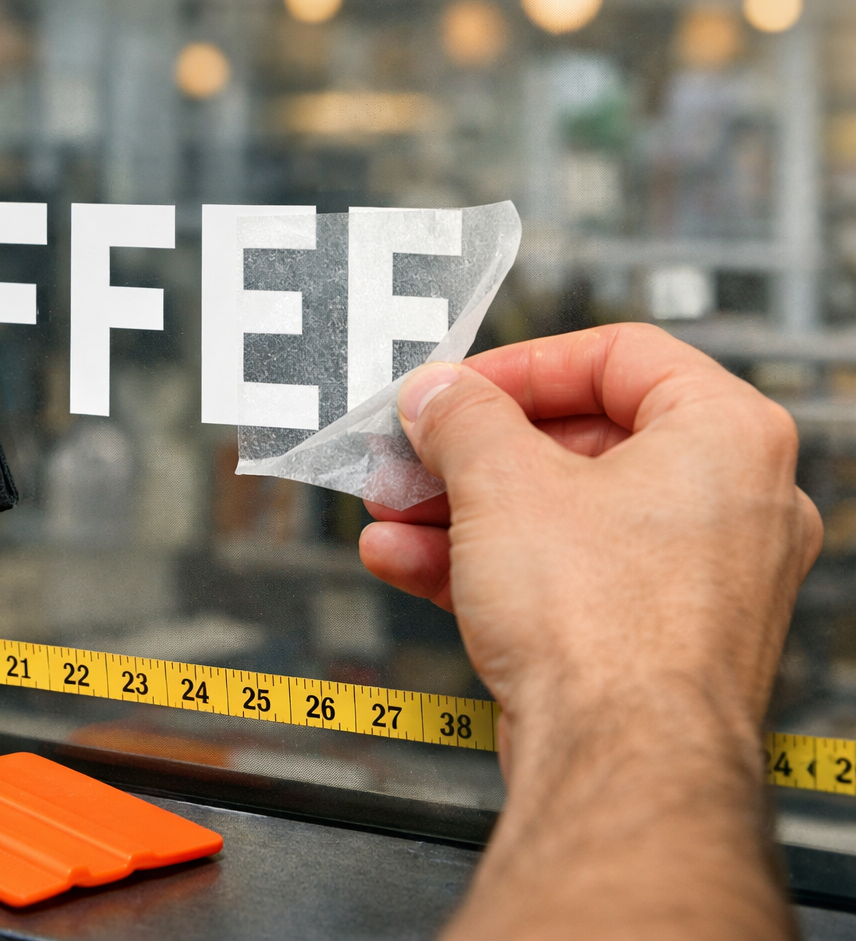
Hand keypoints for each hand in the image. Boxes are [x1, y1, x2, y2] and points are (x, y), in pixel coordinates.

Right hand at [358, 324, 821, 938]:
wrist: (618, 764)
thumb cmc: (607, 628)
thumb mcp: (500, 479)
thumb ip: (462, 417)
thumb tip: (439, 395)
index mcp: (727, 436)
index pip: (617, 356)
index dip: (520, 365)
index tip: (457, 387)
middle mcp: (729, 503)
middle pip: (578, 443)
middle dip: (471, 451)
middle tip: (412, 452)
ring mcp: (694, 578)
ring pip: (560, 515)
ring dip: (461, 509)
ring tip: (391, 510)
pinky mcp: (651, 638)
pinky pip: (562, 575)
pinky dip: (486, 563)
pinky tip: (407, 560)